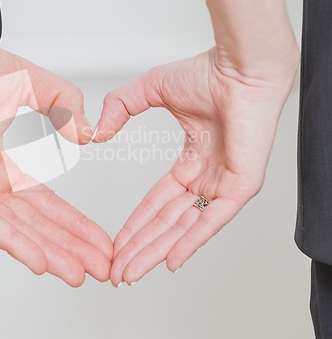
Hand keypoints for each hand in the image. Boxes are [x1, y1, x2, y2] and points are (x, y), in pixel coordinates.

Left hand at [0, 49, 112, 286]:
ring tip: (79, 274)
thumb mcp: (36, 86)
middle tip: (101, 269)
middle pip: (36, 223)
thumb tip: (88, 136)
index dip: (76, 224)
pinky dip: (13, 241)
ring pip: (15, 229)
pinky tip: (40, 261)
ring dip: (49, 253)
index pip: (46, 204)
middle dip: (71, 247)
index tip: (102, 242)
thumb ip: (65, 107)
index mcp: (6, 163)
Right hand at [94, 46, 297, 284]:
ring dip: (157, 251)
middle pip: (167, 222)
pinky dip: (191, 242)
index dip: (135, 224)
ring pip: (185, 227)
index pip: (157, 202)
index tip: (116, 244)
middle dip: (140, 247)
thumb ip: (120, 107)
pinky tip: (170, 262)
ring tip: (131, 272)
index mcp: (191, 160)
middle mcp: (207, 177)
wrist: (239, 67)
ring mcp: (224, 184)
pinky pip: (212, 221)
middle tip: (117, 270)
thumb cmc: (207, 73)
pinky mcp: (241, 186)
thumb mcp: (150, 90)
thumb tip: (98, 132)